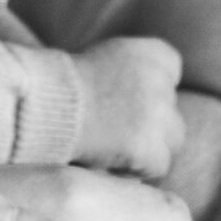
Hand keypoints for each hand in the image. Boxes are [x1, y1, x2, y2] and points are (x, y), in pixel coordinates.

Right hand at [69, 35, 183, 181]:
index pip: (171, 70)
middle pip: (172, 110)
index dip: (151, 87)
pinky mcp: (152, 150)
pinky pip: (157, 167)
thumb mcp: (107, 56)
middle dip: (153, 123)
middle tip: (118, 129)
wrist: (49, 105)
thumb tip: (147, 96)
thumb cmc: (67, 83)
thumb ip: (134, 70)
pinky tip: (111, 160)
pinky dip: (138, 168)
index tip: (128, 97)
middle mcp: (163, 82)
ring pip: (172, 141)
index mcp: (155, 53)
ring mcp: (160, 117)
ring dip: (150, 147)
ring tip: (114, 147)